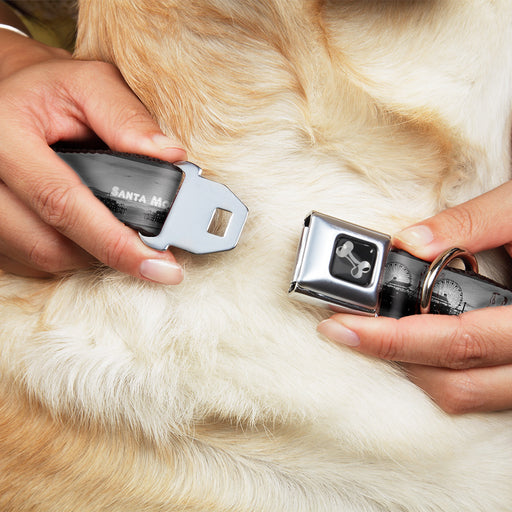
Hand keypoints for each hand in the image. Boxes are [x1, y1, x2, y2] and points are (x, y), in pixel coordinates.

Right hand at [0, 30, 186, 282]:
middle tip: (148, 249)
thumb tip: (170, 157)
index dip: (115, 242)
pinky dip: (67, 252)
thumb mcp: (89, 84)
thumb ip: (128, 117)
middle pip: (50, 245)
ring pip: (41, 258)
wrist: (6, 95)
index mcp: (4, 136)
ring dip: (88, 253)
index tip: (160, 266)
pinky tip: (85, 229)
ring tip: (115, 229)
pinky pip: (29, 260)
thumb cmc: (50, 89)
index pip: (62, 203)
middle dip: (108, 251)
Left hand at [318, 180, 511, 413]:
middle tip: (346, 329)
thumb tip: (410, 241)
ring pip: (467, 396)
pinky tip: (418, 342)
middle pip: (456, 384)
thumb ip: (472, 223)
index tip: (342, 326)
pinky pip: (481, 391)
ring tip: (376, 334)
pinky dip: (441, 372)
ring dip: (415, 369)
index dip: (393, 339)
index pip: (458, 341)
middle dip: (392, 358)